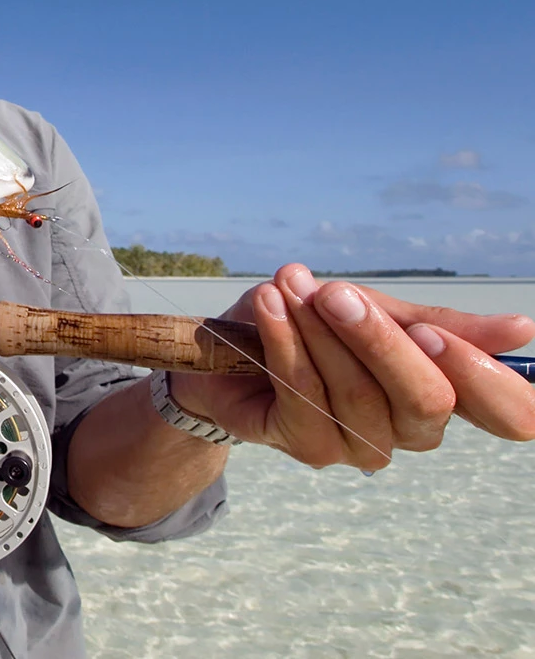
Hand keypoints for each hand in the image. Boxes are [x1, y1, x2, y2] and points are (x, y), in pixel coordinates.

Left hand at [173, 264, 534, 469]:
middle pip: (427, 401)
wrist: (228, 347)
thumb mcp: (376, 310)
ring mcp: (359, 447)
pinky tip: (271, 306)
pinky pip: (303, 393)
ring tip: (291, 287)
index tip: (435, 335)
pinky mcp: (307, 447)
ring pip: (357, 393)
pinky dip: (285, 342)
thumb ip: (438, 323)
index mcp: (443, 395)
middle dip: (380, 341)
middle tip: (338, 294)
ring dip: (319, 332)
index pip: (508, 414)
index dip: (484, 381)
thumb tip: (522, 330)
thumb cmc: (312, 325)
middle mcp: (410, 432)